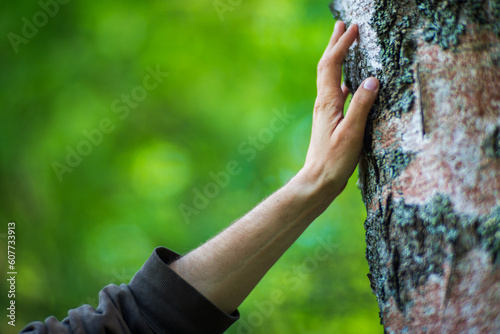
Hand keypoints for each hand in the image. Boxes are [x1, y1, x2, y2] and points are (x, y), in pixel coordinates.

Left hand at [299, 21, 378, 197]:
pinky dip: (342, 81)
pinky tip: (348, 86)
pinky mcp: (330, 122)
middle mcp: (324, 103)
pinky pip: (335, 94)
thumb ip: (361, 106)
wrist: (318, 181)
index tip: (353, 28)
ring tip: (344, 47)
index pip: (332, 65)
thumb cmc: (334, 160)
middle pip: (326, 67)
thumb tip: (372, 79)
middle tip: (342, 26)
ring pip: (330, 78)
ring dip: (337, 59)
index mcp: (328, 103)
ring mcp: (326, 112)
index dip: (342, 45)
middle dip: (334, 45)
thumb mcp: (352, 133)